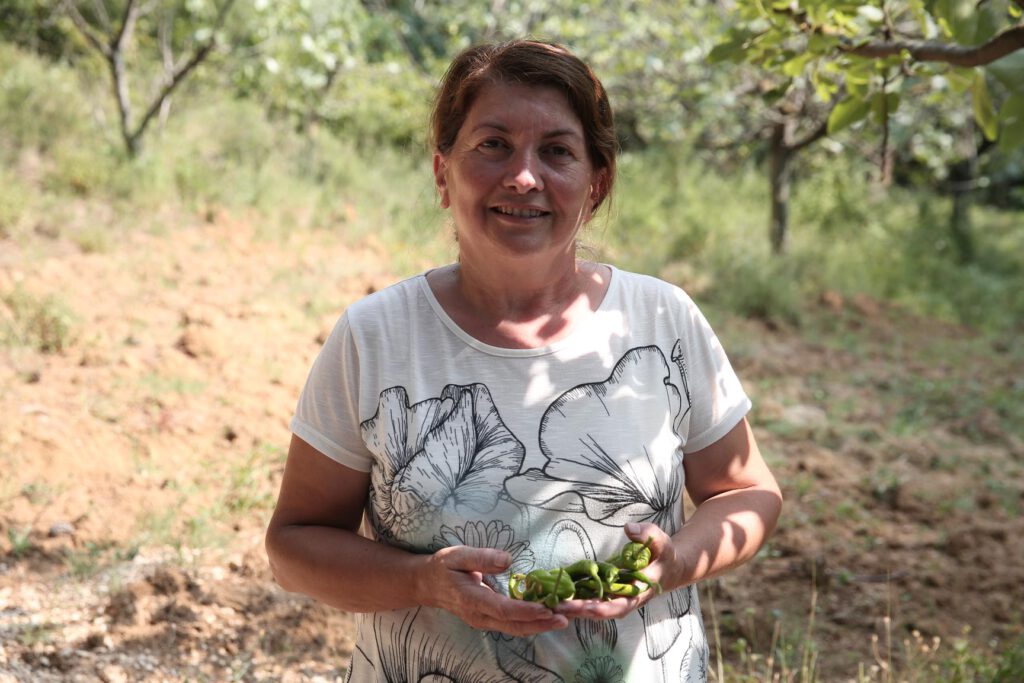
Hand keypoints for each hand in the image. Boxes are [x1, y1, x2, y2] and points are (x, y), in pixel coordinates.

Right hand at [418, 545, 569, 635]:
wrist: (426, 585)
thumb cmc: (442, 568)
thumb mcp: (457, 555)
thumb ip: (481, 557)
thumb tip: (507, 559)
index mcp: (472, 600)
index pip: (503, 609)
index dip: (526, 611)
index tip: (547, 608)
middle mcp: (481, 616)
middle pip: (515, 626)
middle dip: (543, 623)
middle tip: (567, 618)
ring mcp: (485, 621)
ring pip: (517, 629)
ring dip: (542, 625)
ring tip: (566, 618)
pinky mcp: (490, 620)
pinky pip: (514, 625)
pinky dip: (534, 622)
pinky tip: (550, 616)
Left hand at [554, 522, 678, 620]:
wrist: (668, 567)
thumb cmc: (663, 553)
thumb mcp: (660, 540)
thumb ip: (647, 534)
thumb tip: (629, 529)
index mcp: (641, 590)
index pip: (621, 604)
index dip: (603, 607)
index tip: (587, 607)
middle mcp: (628, 599)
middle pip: (603, 610)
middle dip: (581, 611)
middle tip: (559, 607)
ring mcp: (618, 597)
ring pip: (595, 608)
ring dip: (575, 609)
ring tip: (553, 605)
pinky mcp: (610, 593)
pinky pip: (593, 600)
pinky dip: (578, 601)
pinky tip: (560, 597)